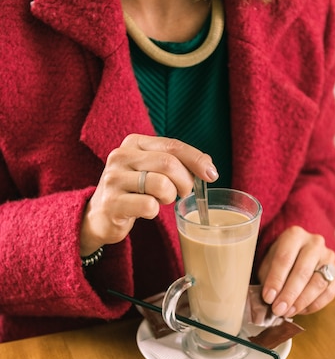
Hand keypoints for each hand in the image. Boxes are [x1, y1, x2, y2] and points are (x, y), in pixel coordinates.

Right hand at [80, 134, 217, 254]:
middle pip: (168, 163)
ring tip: (162, 200)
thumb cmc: (133, 190)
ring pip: (161, 184)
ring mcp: (113, 179)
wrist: (100, 215)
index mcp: (133, 143)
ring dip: (170, 196)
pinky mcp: (112, 203)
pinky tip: (146, 210)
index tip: (212, 174)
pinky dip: (154, 211)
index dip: (196, 159)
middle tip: (184, 192)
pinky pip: (148, 206)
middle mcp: (120, 156)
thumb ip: (177, 162)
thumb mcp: (151, 169)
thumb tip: (208, 164)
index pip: (172, 145)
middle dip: (186, 181)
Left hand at [257, 226, 334, 319]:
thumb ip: (268, 277)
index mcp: (294, 235)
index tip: (268, 297)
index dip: (276, 280)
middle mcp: (314, 243)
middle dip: (289, 294)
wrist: (300, 251)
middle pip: (302, 271)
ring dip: (302, 302)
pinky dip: (315, 305)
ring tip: (288, 312)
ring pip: (318, 283)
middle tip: (278, 310)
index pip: (284, 259)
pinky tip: (301, 310)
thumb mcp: (269, 261)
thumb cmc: (282, 258)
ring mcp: (328, 257)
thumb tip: (269, 299)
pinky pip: (329, 292)